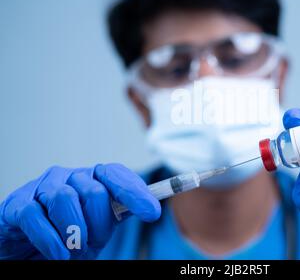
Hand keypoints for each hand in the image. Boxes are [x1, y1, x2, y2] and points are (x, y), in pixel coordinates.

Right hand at [0, 163, 159, 259]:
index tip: (152, 213)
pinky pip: (35, 215)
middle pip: (94, 191)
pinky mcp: (18, 204)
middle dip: (100, 223)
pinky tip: (58, 253)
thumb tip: (152, 207)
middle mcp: (70, 177)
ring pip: (64, 198)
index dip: (135, 192)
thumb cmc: (69, 235)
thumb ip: (120, 213)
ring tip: (74, 249)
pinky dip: (50, 239)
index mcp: (93, 179)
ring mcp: (43, 187)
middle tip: (93, 242)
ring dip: (75, 230)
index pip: (117, 175)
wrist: (29, 250)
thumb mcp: (100, 226)